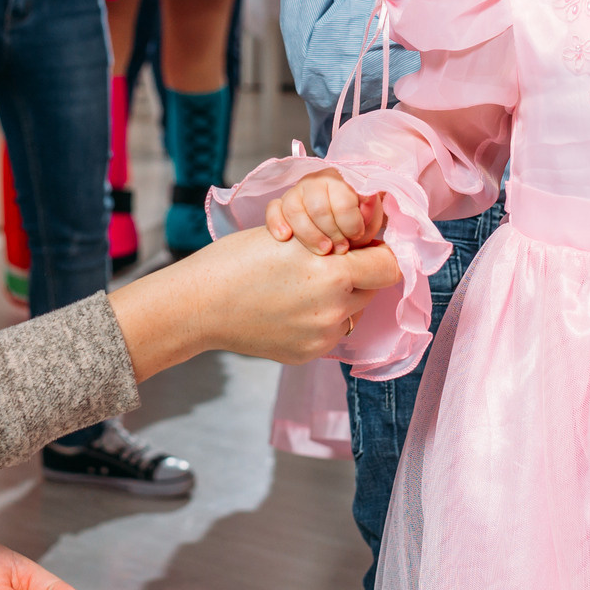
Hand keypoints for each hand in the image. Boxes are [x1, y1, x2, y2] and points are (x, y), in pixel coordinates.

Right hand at [110, 224, 403, 375]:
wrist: (200, 305)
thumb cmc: (238, 261)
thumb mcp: (290, 236)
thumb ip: (334, 239)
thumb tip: (368, 246)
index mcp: (333, 275)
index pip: (389, 265)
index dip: (377, 251)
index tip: (361, 246)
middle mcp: (333, 311)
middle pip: (372, 288)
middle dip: (358, 274)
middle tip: (328, 262)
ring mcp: (321, 337)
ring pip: (354, 311)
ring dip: (342, 297)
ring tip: (306, 285)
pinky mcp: (308, 353)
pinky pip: (332, 332)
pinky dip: (322, 318)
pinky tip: (292, 306)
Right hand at [266, 168, 386, 255]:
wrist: (338, 225)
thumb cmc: (354, 221)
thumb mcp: (368, 218)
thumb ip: (369, 212)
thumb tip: (367, 202)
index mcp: (341, 179)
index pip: (343, 200)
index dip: (351, 223)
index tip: (356, 236)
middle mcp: (315, 181)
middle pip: (318, 207)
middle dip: (332, 233)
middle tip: (341, 249)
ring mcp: (295, 192)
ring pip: (295, 210)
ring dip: (309, 235)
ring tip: (323, 250)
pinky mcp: (280, 205)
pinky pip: (273, 210)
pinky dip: (277, 223)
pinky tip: (285, 237)